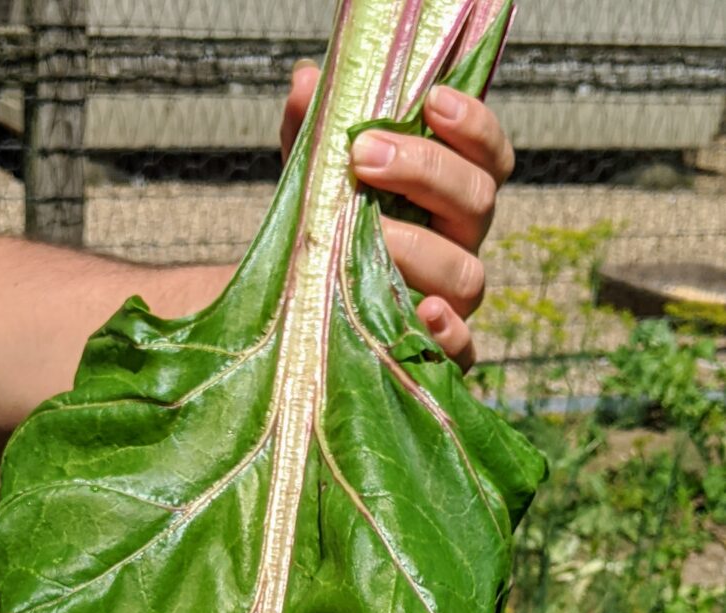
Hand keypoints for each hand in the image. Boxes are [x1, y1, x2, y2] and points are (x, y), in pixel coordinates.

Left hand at [281, 67, 515, 370]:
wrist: (298, 315)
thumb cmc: (325, 237)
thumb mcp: (316, 181)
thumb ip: (314, 134)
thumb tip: (306, 84)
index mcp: (448, 200)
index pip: (488, 158)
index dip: (473, 127)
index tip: (432, 101)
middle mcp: (460, 246)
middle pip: (477, 202)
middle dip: (426, 172)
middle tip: (364, 157)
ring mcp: (454, 302)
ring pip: (466, 273)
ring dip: (420, 248)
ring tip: (370, 234)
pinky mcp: (439, 355)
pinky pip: (462, 349)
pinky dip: (448, 334)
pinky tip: (422, 314)